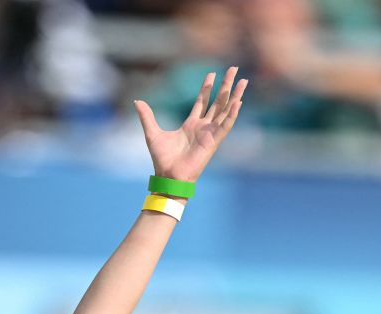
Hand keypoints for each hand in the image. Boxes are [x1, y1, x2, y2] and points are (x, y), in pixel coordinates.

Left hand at [134, 67, 247, 182]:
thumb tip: (137, 101)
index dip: (207, 87)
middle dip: (225, 86)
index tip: (212, 74)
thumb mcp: (152, 133)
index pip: (202, 101)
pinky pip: (226, 125)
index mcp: (191, 124)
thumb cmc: (162, 159)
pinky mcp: (214, 141)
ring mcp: (210, 133)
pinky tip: (238, 102)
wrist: (169, 176)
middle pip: (218, 102)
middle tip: (233, 69)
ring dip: (235, 96)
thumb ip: (147, 116)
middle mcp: (203, 127)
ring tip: (243, 81)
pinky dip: (232, 114)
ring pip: (226, 110)